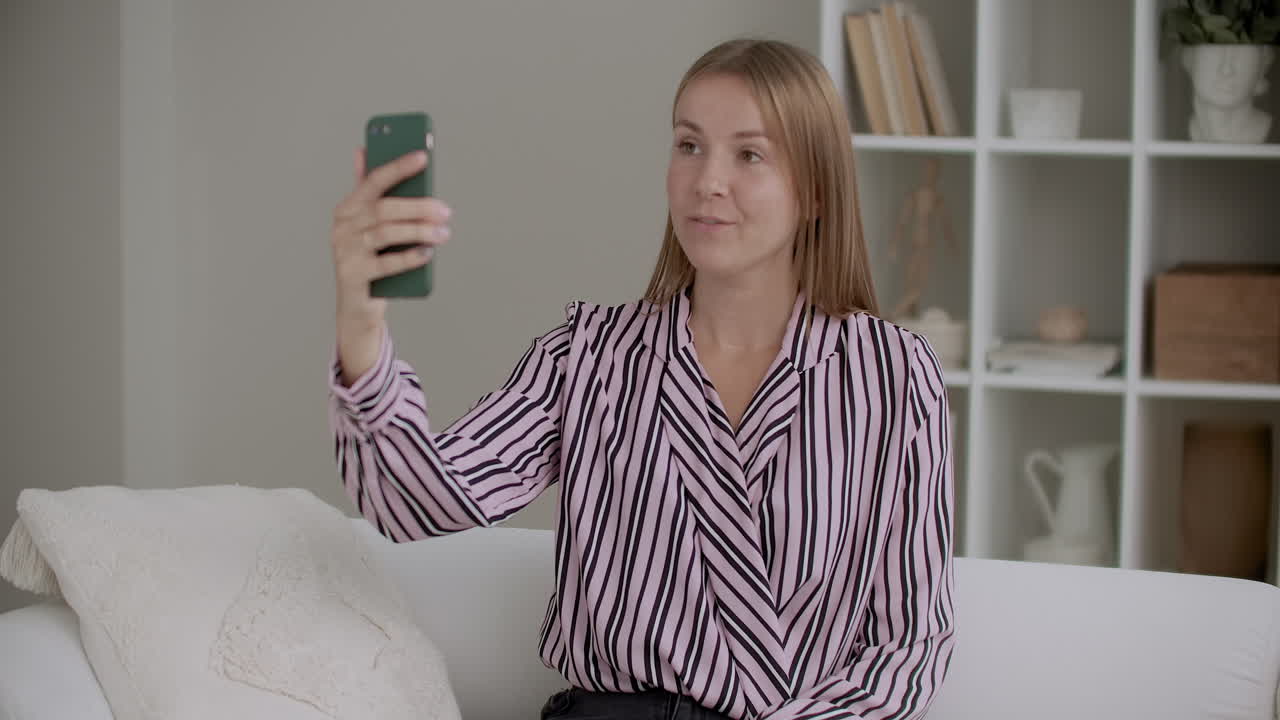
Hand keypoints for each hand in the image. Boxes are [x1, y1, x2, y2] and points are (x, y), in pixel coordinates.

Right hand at [330, 144, 451, 333]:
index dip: (398, 167)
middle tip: (446, 211)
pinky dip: (410, 257)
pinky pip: (386, 264)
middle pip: (384, 208)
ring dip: (420, 231)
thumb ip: (371, 193)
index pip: (374, 181)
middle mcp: (343, 227)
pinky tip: (428, 252)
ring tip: (444, 233)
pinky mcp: (354, 276)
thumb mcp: (371, 226)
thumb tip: (364, 151)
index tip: (423, 157)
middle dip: (419, 207)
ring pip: (387, 233)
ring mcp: (345, 251)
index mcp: (348, 208)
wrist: (357, 305)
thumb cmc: (371, 258)